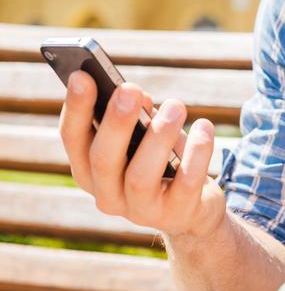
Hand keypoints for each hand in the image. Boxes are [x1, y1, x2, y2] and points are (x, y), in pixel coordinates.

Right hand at [59, 69, 225, 238]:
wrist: (193, 209)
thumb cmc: (161, 161)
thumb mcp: (145, 137)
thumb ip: (137, 117)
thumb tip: (137, 95)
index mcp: (90, 169)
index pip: (73, 139)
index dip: (76, 108)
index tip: (82, 75)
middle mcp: (107, 195)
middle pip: (102, 160)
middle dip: (116, 123)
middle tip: (130, 89)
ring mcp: (141, 210)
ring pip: (140, 176)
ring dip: (158, 136)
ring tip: (176, 106)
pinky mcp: (177, 214)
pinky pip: (186, 183)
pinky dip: (196, 151)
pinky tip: (204, 126)